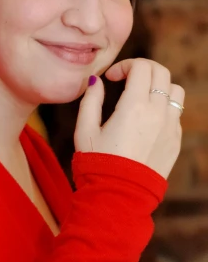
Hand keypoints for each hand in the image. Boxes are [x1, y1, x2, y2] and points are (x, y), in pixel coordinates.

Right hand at [75, 58, 182, 178]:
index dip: (125, 65)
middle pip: (161, 72)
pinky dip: (164, 107)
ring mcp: (170, 127)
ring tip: (142, 96)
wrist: (119, 195)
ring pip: (175, 90)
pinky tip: (146, 119)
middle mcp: (157, 112)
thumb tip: (96, 81)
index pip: (141, 67)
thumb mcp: (85, 129)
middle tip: (127, 78)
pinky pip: (176, 113)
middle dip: (143, 69)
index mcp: (134, 106)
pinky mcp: (175, 141)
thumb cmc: (98, 162)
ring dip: (158, 86)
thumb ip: (91, 99)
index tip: (112, 77)